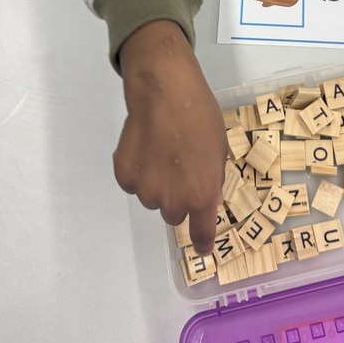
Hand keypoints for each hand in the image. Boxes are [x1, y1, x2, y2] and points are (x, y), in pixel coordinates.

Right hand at [114, 20, 227, 255]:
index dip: (202, 243)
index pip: (201, 233)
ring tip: (162, 150)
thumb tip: (209, 198)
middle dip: (179, 197)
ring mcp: (145, 190)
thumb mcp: (219, 148)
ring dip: (158, 183)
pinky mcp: (124, 176)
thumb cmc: (200, 116)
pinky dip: (138, 170)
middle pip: (174, 213)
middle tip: (180, 168)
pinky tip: (145, 145)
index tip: (203, 250)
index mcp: (201, 195)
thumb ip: (213, 179)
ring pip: (153, 197)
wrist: (165, 92)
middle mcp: (172, 200)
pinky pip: (134, 182)